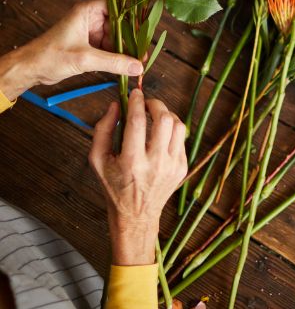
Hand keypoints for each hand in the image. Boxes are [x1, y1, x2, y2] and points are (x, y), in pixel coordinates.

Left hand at [0, 0, 142, 100]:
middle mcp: (90, 19)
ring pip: (116, 38)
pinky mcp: (89, 46)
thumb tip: (137, 67)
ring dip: (126, 50)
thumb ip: (113, 62)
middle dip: (131, 38)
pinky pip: (109, 49)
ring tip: (138, 62)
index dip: (132, 14)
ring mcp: (90, 32)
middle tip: (144, 51)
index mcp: (87, 11)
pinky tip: (127, 66)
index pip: (117, 5)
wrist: (30, 69)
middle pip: (119, 24)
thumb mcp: (85, 59)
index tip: (146, 25)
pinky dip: (117, 57)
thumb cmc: (50, 56)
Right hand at [89, 89, 187, 264]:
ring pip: (178, 126)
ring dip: (166, 114)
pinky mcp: (182, 168)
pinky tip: (160, 133)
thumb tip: (116, 104)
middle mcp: (155, 164)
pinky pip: (182, 139)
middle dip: (155, 104)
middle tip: (147, 102)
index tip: (135, 93)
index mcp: (131, 162)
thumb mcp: (98, 160)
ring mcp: (172, 166)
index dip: (137, 102)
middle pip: (164, 120)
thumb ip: (103, 129)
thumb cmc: (114, 186)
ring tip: (155, 115)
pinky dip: (171, 129)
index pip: (137, 122)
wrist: (137, 215)